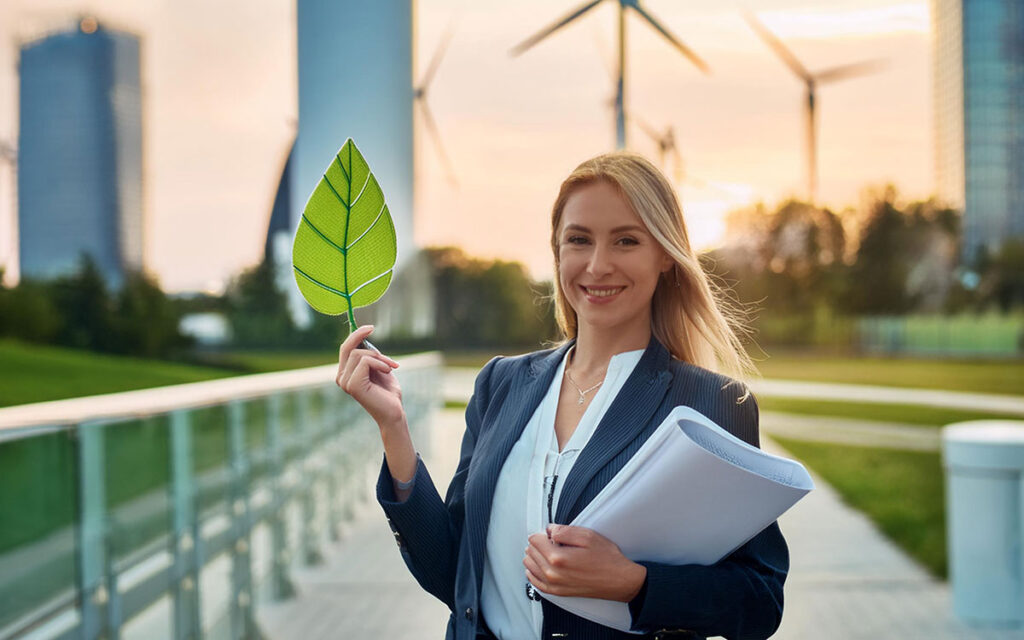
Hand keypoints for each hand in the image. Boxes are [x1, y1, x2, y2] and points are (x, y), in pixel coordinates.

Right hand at [336, 325, 403, 428]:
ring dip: (379, 357)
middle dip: (363, 338)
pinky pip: (365, 362)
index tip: (370, 327)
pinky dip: (380, 363)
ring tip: (390, 366)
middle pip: (347, 347)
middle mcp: (341, 377)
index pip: (345, 348)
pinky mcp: (352, 385)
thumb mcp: (379, 367)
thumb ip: (370, 355)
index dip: (355, 334)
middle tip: (375, 332)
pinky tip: (388, 371)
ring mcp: (345, 382)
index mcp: (346, 373)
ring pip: (359, 354)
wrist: (394, 412)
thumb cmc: (388, 392)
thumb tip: (363, 337)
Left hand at [524, 525, 646, 601]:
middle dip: (539, 543)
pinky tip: (538, 566)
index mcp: (558, 558)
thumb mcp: (587, 536)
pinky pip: (535, 582)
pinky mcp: (557, 592)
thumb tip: (549, 530)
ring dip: (535, 556)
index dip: (543, 532)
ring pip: (530, 565)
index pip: (535, 539)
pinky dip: (533, 571)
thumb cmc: (607, 559)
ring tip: (547, 551)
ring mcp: (554, 585)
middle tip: (552, 541)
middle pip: (531, 552)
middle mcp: (552, 574)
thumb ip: (563, 531)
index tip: (552, 533)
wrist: (619, 581)